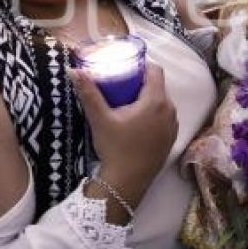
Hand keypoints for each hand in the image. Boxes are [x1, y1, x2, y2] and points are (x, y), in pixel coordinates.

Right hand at [69, 64, 176, 207]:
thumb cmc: (114, 149)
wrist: (126, 183)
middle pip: (159, 86)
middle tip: (123, 83)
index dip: (142, 64)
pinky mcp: (171, 139)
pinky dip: (155, 114)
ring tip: (129, 100)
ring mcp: (173, 126)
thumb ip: (89, 93)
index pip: (155, 71)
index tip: (127, 66)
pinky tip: (139, 120)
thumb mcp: (100, 119)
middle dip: (143, 82)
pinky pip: (165, 117)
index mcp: (156, 101)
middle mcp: (170, 111)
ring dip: (149, 99)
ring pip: (163, 102)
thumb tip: (74, 71)